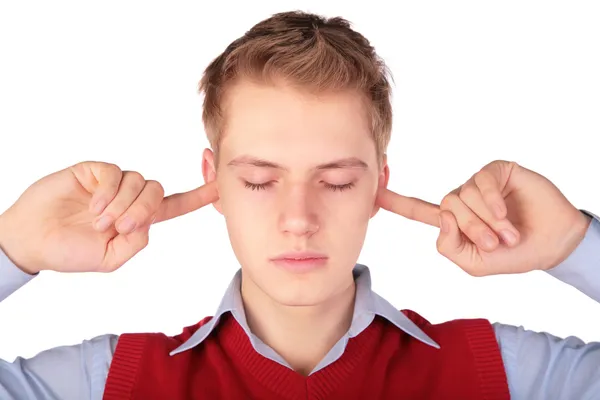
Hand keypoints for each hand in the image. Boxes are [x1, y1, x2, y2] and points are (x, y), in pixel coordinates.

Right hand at [0, 161, 217, 273]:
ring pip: (137, 182)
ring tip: (99, 222)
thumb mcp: (110, 260)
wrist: (33, 241)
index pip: (174, 205)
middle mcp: (129, 198)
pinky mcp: (93, 171)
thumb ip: (135, 243)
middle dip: (143, 210)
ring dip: (121, 205)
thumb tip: (147, 221)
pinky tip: (92, 207)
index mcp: (138, 219)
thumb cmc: (71, 252)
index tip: (221, 186)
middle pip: (158, 191)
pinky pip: (113, 173)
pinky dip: (107, 193)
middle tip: (120, 227)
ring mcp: (111, 183)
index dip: (198, 196)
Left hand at [377, 160, 590, 275]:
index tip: (373, 192)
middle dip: (472, 231)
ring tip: (508, 234)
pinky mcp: (495, 172)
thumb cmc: (512, 255)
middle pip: (447, 208)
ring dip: (487, 222)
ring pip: (464, 197)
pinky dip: (492, 203)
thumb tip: (443, 215)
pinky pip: (481, 183)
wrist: (550, 245)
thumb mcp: (473, 263)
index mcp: (452, 221)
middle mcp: (462, 199)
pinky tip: (506, 215)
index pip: (419, 210)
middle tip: (496, 244)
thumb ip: (449, 246)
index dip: (396, 202)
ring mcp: (478, 184)